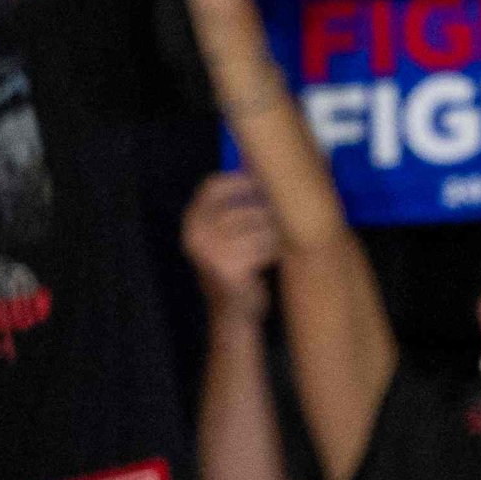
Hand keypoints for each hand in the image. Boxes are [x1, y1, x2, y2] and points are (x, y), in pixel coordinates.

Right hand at [179, 169, 283, 314]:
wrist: (233, 314)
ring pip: (259, 225)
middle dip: (270, 211)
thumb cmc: (237, 268)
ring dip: (278, 232)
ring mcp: (211, 251)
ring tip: (283, 241)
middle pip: (245, 206)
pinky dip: (278, 249)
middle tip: (287, 219)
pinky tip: (278, 257)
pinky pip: (265, 246)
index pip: (215, 185)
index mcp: (193, 220)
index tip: (267, 185)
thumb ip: (236, 205)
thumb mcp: (227, 235)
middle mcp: (196, 233)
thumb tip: (256, 165)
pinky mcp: (230, 268)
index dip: (243, 180)